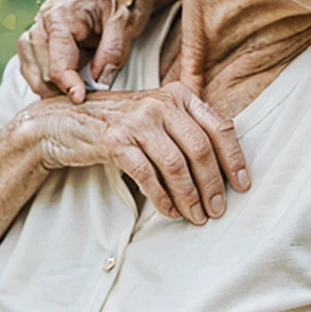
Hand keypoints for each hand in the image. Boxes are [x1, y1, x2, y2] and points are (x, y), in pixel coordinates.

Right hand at [18, 0, 178, 102]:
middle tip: (76, 101)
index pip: (57, 63)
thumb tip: (98, 82)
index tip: (80, 100)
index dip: (68, 86)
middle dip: (54, 87)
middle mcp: (47, 16)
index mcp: (63, 15)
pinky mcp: (52, 23)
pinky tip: (64, 78)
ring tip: (66, 93)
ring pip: (31, 58)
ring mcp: (46, 18)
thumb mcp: (127, 21)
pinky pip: (37, 50)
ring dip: (44, 79)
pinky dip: (46, 66)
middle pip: (38, 65)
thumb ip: (112, 52)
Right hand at [28, 80, 249, 222]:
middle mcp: (161, 102)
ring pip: (176, 164)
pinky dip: (162, 197)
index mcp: (179, 95)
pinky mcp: (116, 141)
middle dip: (213, 184)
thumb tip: (225, 165)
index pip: (218, 126)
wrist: (68, 122)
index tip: (243, 185)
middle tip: (217, 210)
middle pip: (200, 148)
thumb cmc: (123, 124)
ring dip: (190, 196)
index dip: (234, 158)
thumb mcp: (158, 116)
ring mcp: (138, 120)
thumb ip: (187, 128)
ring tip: (196, 216)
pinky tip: (169, 211)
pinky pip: (147, 174)